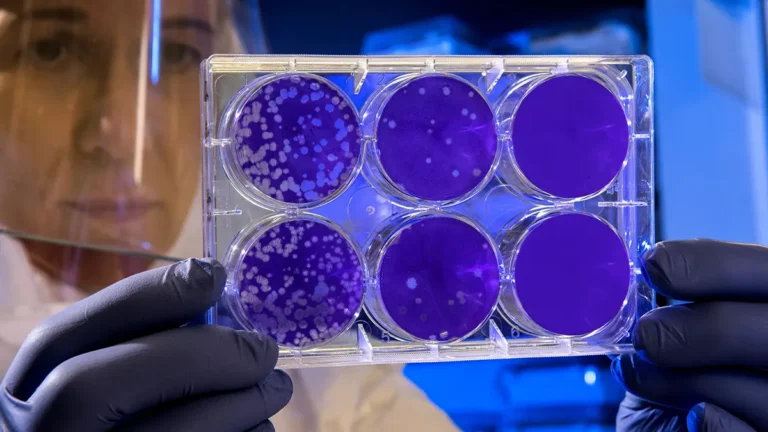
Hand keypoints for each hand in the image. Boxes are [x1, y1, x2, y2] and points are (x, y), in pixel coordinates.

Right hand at [0, 259, 291, 431]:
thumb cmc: (120, 413)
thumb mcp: (106, 371)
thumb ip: (140, 340)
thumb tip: (212, 293)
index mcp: (30, 392)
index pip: (60, 338)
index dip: (140, 300)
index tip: (212, 275)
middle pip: (97, 388)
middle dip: (193, 357)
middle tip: (262, 348)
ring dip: (239, 404)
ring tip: (274, 387)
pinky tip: (257, 424)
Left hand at [613, 240, 767, 431]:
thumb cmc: (677, 380)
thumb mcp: (676, 337)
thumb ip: (674, 308)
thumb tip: (633, 274)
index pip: (764, 269)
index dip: (713, 264)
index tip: (654, 265)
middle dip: (703, 327)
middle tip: (647, 335)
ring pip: (766, 390)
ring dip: (691, 380)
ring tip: (640, 375)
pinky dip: (720, 425)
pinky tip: (693, 414)